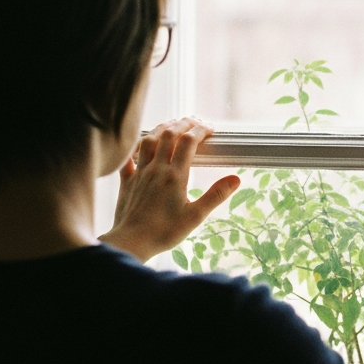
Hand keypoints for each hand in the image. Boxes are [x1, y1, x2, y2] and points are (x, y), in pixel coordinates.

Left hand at [100, 117, 239, 261]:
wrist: (132, 242)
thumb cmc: (165, 232)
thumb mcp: (196, 216)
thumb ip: (216, 195)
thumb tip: (236, 179)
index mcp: (175, 175)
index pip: (189, 142)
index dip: (200, 130)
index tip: (210, 129)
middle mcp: (156, 169)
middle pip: (169, 134)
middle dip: (183, 123)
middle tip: (195, 121)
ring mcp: (139, 173)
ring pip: (148, 140)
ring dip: (161, 128)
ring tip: (172, 125)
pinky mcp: (127, 181)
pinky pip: (128, 157)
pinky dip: (134, 147)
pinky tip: (139, 145)